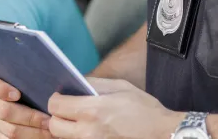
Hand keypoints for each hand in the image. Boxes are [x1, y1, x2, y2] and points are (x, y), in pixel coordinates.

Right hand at [0, 72, 53, 138]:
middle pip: (4, 111)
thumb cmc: (35, 88)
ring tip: (50, 128)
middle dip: (30, 117)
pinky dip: (29, 138)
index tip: (17, 94)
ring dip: (34, 131)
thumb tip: (46, 83)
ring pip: (10, 130)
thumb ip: (31, 78)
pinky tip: (43, 135)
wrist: (36, 106)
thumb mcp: (31, 79)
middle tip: (48, 119)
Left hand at [47, 78, 182, 138]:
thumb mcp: (120, 87)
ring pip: (64, 138)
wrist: (163, 133)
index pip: (55, 106)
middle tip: (68, 110)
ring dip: (68, 129)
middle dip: (57, 116)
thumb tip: (74, 82)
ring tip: (80, 121)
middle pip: (54, 126)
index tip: (62, 97)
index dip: (56, 99)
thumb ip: (93, 83)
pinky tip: (89, 130)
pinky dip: (78, 136)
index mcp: (92, 110)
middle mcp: (87, 131)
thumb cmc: (144, 109)